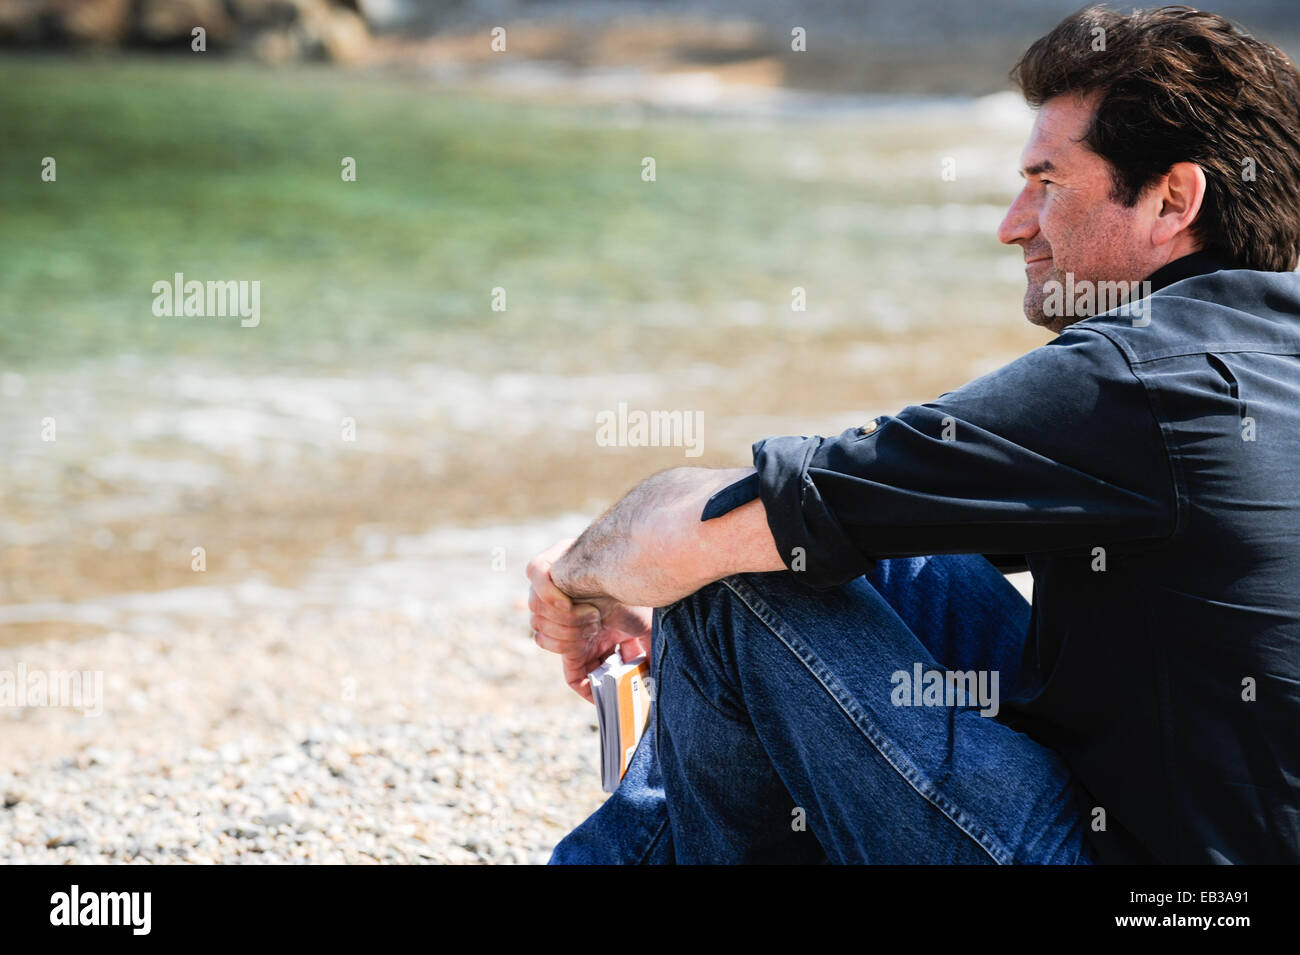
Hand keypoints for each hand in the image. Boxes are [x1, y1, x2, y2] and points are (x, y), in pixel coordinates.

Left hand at [525, 539, 653, 702]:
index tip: (597, 693)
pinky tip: (567, 597)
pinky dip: (549, 595)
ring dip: (568, 619)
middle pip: (547, 644)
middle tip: (596, 626)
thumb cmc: (634, 593)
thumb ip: (644, 656)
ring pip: (537, 621)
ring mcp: (546, 593)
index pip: (572, 671)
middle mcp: (559, 618)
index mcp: (581, 637)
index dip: (583, 684)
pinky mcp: (542, 570)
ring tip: (591, 609)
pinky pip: (535, 589)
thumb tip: (656, 683)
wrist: (630, 559)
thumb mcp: (640, 631)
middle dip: (573, 639)